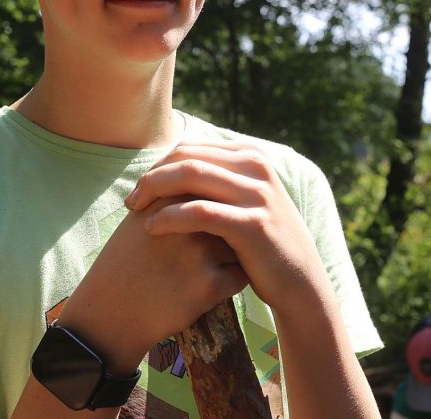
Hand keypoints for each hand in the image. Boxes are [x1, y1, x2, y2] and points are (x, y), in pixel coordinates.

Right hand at [56, 193, 248, 373]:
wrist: (111, 310)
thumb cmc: (127, 261)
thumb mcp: (142, 216)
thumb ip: (173, 194)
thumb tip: (208, 178)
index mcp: (172, 200)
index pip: (215, 189)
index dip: (217, 205)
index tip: (206, 222)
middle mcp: (188, 222)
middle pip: (232, 213)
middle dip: (231, 225)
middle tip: (215, 243)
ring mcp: (201, 253)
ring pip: (242, 244)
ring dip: (236, 253)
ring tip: (212, 265)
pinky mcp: (210, 285)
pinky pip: (240, 275)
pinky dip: (232, 280)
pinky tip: (211, 284)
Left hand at [124, 140, 327, 314]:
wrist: (299, 282)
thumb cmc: (259, 244)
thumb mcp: (242, 201)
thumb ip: (214, 180)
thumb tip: (166, 166)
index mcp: (251, 155)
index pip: (190, 148)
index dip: (157, 166)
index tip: (139, 188)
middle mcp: (257, 166)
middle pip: (186, 157)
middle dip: (152, 176)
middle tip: (131, 200)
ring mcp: (258, 193)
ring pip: (191, 175)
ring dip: (155, 190)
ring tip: (135, 211)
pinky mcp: (253, 224)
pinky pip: (200, 211)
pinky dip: (170, 216)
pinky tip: (152, 228)